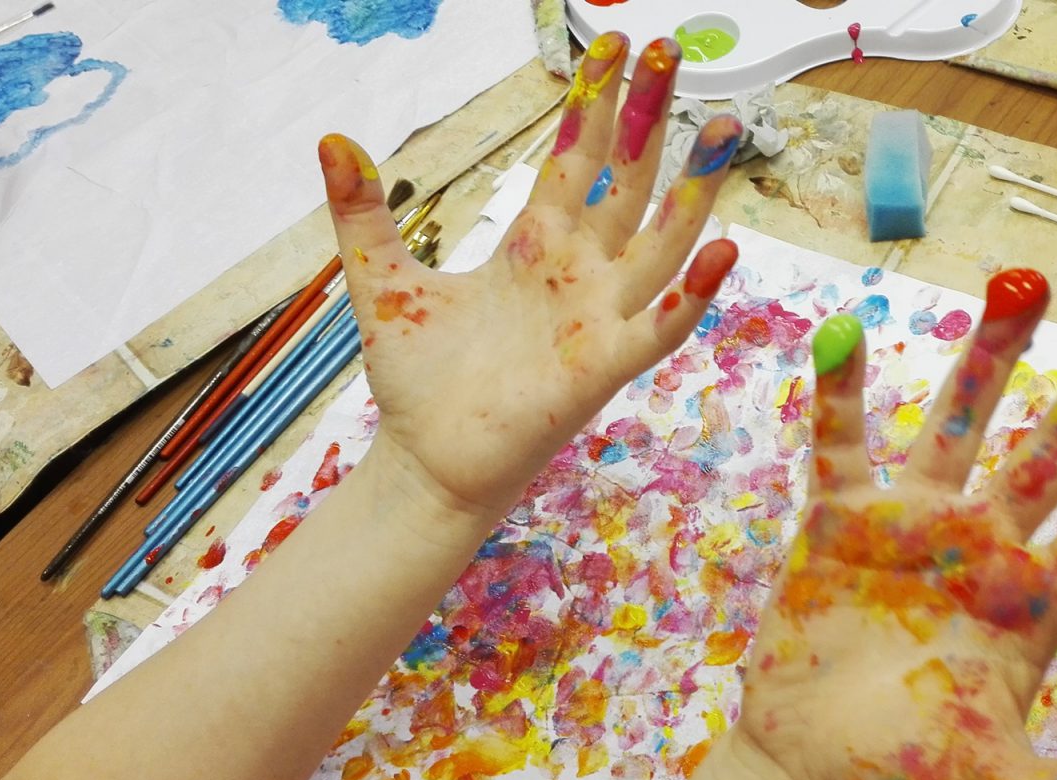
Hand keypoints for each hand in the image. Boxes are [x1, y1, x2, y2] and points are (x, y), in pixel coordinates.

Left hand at [316, 33, 739, 519]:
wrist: (426, 460)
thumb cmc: (419, 378)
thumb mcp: (381, 280)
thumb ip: (363, 213)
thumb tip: (331, 140)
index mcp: (536, 245)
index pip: (577, 158)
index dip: (596, 101)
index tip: (616, 43)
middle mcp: (579, 272)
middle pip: (627, 180)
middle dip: (649, 116)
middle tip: (675, 49)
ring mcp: (598, 317)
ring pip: (661, 241)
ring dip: (693, 187)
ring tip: (724, 127)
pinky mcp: (603, 367)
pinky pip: (660, 325)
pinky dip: (693, 294)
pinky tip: (725, 251)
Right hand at [739, 272, 1056, 779]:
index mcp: (1039, 606)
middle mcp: (986, 549)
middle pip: (1056, 450)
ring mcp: (913, 527)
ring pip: (958, 420)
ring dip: (990, 351)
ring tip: (1023, 278)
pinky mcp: (840, 525)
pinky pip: (841, 443)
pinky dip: (840, 392)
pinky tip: (845, 331)